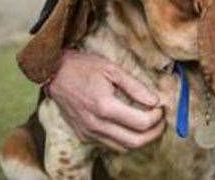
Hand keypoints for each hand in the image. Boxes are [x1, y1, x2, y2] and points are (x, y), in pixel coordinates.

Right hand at [46, 49, 164, 152]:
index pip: (140, 123)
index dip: (156, 118)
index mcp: (104, 106)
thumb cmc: (83, 67)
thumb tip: (154, 101)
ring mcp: (88, 132)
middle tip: (160, 121)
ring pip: (122, 147)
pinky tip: (127, 125)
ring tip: (147, 124)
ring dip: (139, 139)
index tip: (160, 108)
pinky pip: (109, 144)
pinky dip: (123, 139)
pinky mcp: (83, 135)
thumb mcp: (111, 69)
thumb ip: (135, 86)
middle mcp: (96, 124)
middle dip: (153, 134)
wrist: (53, 73)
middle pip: (134, 142)